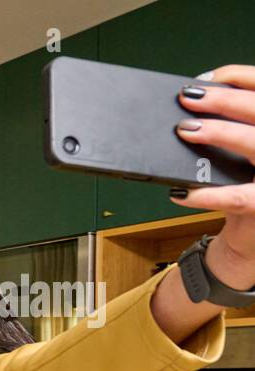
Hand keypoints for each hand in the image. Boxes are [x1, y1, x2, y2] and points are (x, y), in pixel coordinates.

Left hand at [171, 65, 254, 287]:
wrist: (252, 234)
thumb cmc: (245, 186)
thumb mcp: (241, 153)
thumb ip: (232, 127)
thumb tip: (196, 101)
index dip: (241, 77)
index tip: (207, 79)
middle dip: (223, 100)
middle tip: (187, 97)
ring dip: (218, 133)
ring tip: (185, 130)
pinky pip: (237, 197)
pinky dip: (207, 194)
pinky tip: (181, 191)